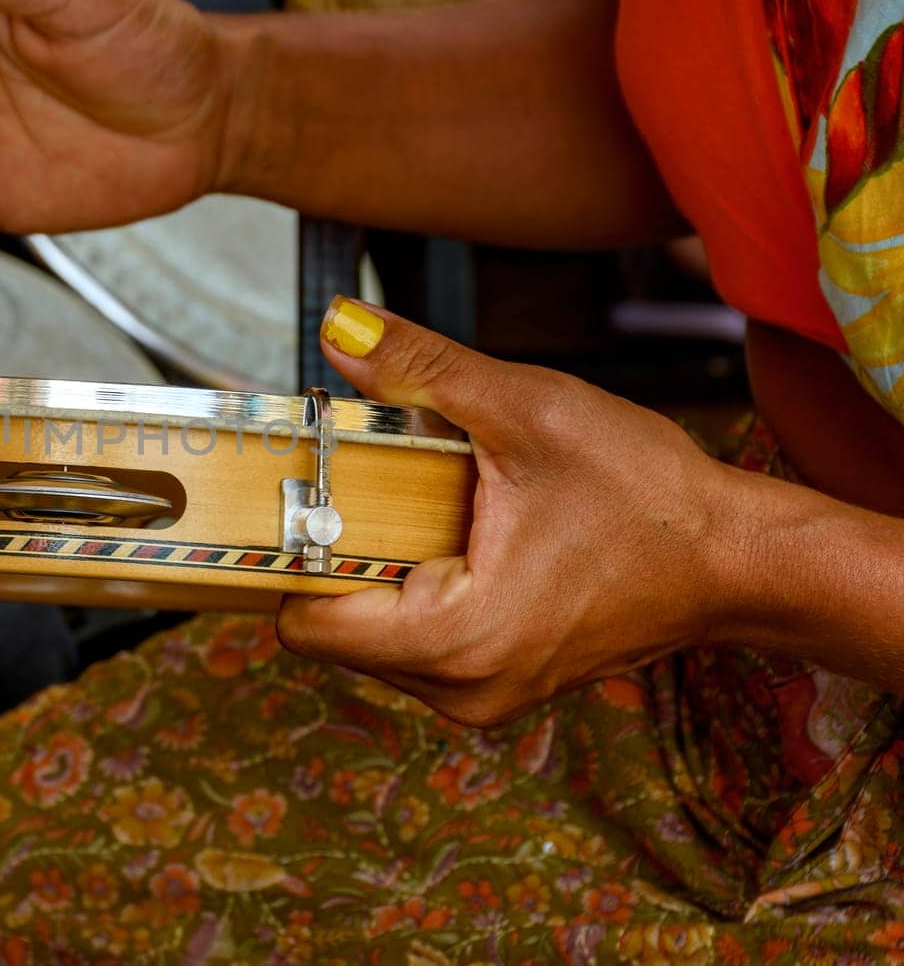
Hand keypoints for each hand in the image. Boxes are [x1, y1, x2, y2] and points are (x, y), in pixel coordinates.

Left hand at [277, 299, 749, 727]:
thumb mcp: (528, 409)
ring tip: (429, 504)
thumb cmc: (648, 495)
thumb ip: (420, 369)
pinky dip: (413, 585)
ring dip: (379, 566)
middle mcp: (458, 688)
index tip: (304, 492)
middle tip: (373, 481)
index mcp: (454, 639)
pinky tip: (454, 533)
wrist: (735, 560)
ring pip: (369, 634)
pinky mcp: (494, 681)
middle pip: (332, 626)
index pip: (304, 623)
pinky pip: (412, 638)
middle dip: (341, 551)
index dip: (292, 552)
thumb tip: (337, 331)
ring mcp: (477, 693)